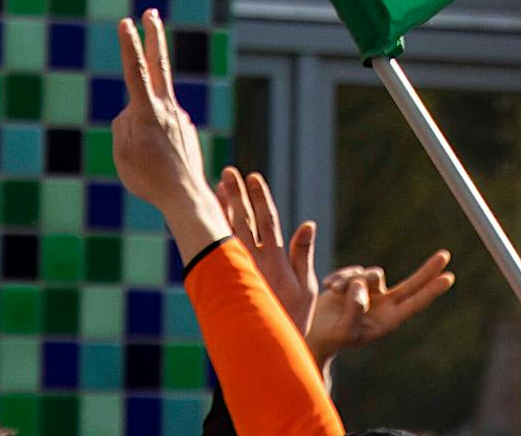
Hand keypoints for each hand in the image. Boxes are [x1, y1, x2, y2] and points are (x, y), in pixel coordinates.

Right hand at [113, 12, 229, 260]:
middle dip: (154, 36)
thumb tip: (133, 111)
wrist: (185, 195)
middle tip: (151, 12)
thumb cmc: (148, 178)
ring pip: (152, 112)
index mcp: (148, 111)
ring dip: (143, 127)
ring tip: (147, 161)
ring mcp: (179, 116)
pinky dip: (154, 142)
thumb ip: (123, 125)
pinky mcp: (186, 128)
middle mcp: (167, 107)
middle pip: (159, 64)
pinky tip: (160, 164)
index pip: (136, 70)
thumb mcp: (122, 153)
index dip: (129, 45)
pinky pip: (161, 130)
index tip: (126, 21)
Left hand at [217, 167, 318, 338]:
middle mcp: (255, 263)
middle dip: (237, 196)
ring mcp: (241, 271)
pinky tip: (212, 216)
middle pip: (244, 222)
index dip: (260, 198)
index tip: (254, 177)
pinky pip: (221, 250)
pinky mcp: (232, 280)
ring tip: (219, 187)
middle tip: (228, 172)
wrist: (271, 347)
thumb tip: (308, 223)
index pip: (267, 221)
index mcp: (276, 261)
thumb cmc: (296, 317)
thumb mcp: (307, 288)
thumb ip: (303, 254)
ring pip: (230, 234)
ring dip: (225, 209)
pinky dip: (218, 230)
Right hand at [308, 251, 454, 364]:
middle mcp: (383, 305)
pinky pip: (354, 270)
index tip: (449, 279)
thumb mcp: (345, 329)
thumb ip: (356, 308)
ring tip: (335, 293)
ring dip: (353, 280)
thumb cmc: (332, 337)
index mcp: (387, 321)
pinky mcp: (357, 282)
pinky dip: (341, 277)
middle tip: (445, 256)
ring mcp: (371, 292)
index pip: (414, 303)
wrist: (314, 332)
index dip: (431, 290)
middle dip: (427, 270)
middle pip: (411, 284)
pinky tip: (329, 287)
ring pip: (372, 274)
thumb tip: (362, 285)